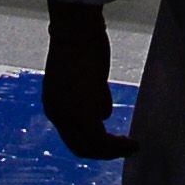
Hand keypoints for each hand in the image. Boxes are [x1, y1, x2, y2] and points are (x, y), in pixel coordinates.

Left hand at [42, 1, 136, 158]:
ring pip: (92, 147)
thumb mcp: (82, 78)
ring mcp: (68, 117)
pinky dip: (117, 147)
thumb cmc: (80, 45)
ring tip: (131, 146)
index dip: (91, 140)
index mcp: (52, 104)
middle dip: (103, 152)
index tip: (109, 139)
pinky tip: (131, 143)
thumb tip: (102, 112)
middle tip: (123, 149)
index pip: (71, 134)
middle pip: (79, 147)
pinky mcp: (83, 115)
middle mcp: (56, 115)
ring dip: (113, 151)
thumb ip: (90, 96)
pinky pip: (101, 140)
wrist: (75, 31)